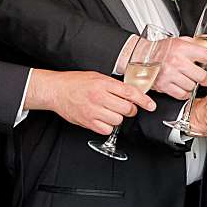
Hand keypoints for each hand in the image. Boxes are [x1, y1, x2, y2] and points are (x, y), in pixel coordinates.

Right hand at [27, 70, 154, 134]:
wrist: (56, 90)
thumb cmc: (75, 82)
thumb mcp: (96, 77)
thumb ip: (113, 85)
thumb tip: (131, 93)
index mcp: (103, 83)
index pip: (130, 92)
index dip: (143, 100)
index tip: (151, 105)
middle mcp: (99, 97)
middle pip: (127, 109)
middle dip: (130, 109)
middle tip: (124, 106)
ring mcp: (93, 111)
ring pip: (118, 120)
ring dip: (118, 117)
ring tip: (109, 111)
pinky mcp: (88, 122)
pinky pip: (107, 129)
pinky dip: (108, 126)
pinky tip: (103, 118)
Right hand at [153, 35, 206, 99]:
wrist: (140, 56)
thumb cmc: (160, 49)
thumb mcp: (179, 41)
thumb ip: (194, 45)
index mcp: (182, 48)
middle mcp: (177, 61)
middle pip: (202, 76)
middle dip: (206, 79)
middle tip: (205, 78)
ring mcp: (170, 74)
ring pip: (192, 86)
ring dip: (193, 85)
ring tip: (189, 80)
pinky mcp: (164, 85)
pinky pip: (182, 94)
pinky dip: (185, 93)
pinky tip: (183, 87)